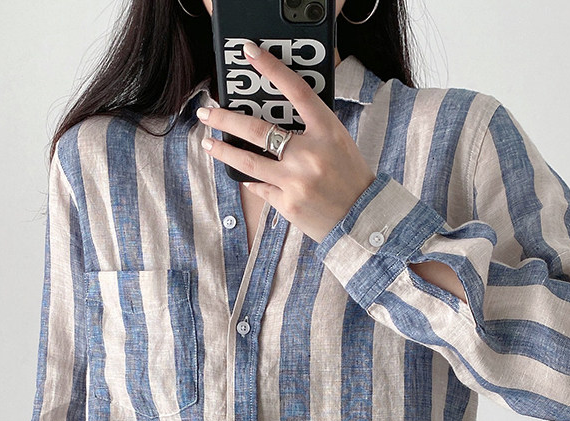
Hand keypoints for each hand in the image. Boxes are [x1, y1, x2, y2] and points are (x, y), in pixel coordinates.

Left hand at [197, 41, 376, 244]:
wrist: (362, 217)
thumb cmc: (350, 176)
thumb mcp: (337, 142)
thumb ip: (310, 128)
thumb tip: (274, 117)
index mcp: (327, 131)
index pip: (296, 90)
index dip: (272, 68)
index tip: (250, 52)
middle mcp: (310, 154)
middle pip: (257, 130)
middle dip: (226, 119)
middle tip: (207, 112)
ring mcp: (296, 181)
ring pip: (248, 161)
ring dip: (223, 151)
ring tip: (208, 142)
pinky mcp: (288, 204)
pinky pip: (260, 187)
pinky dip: (251, 179)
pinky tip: (244, 175)